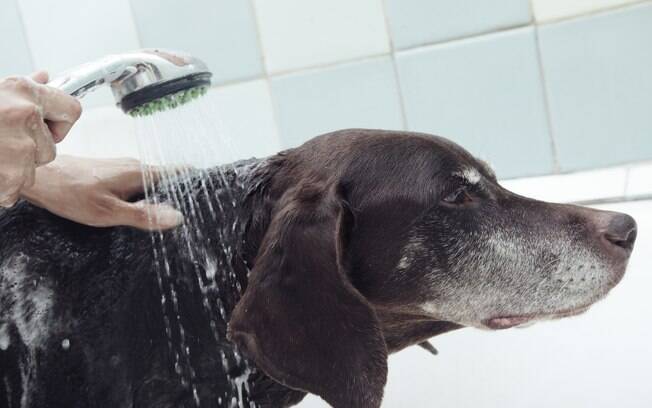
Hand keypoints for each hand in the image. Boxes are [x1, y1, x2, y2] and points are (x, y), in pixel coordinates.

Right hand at [0, 71, 81, 206]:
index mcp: (25, 93)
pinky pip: (15, 188)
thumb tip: (45, 77)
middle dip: (31, 148)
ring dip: (14, 168)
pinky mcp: (10, 179)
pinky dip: (1, 186)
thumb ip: (22, 89)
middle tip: (0, 141)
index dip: (59, 121)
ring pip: (33, 169)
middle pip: (51, 147)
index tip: (45, 125)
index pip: (73, 110)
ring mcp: (18, 150)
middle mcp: (25, 118)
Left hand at [20, 156, 183, 230]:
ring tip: (165, 215)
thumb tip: (177, 217)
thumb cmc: (70, 193)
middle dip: (179, 194)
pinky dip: (145, 195)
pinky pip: (139, 183)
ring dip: (160, 196)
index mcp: (139, 173)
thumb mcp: (108, 212)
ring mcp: (123, 168)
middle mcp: (135, 166)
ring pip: (152, 182)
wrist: (42, 178)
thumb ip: (144, 215)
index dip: (196, 183)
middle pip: (168, 179)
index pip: (180, 173)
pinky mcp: (113, 173)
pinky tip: (139, 209)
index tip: (207, 196)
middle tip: (188, 215)